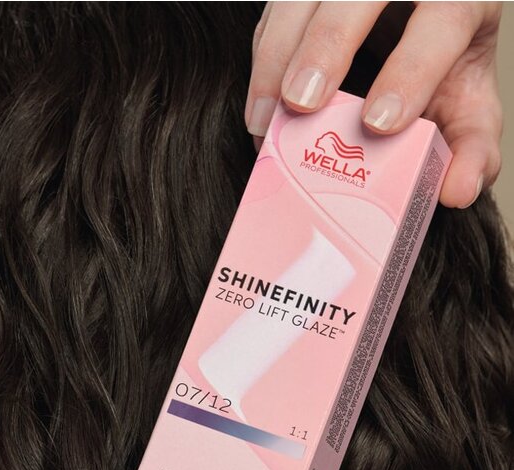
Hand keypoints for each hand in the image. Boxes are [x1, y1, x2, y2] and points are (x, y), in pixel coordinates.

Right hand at [245, 1, 502, 208]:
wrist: (424, 21)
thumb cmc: (444, 65)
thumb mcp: (467, 102)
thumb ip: (471, 145)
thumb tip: (458, 190)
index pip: (439, 21)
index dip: (408, 72)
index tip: (377, 124)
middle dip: (323, 50)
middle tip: (303, 106)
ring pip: (299, 2)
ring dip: (275, 60)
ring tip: (265, 119)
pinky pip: (274, 17)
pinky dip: (261, 62)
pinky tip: (260, 105)